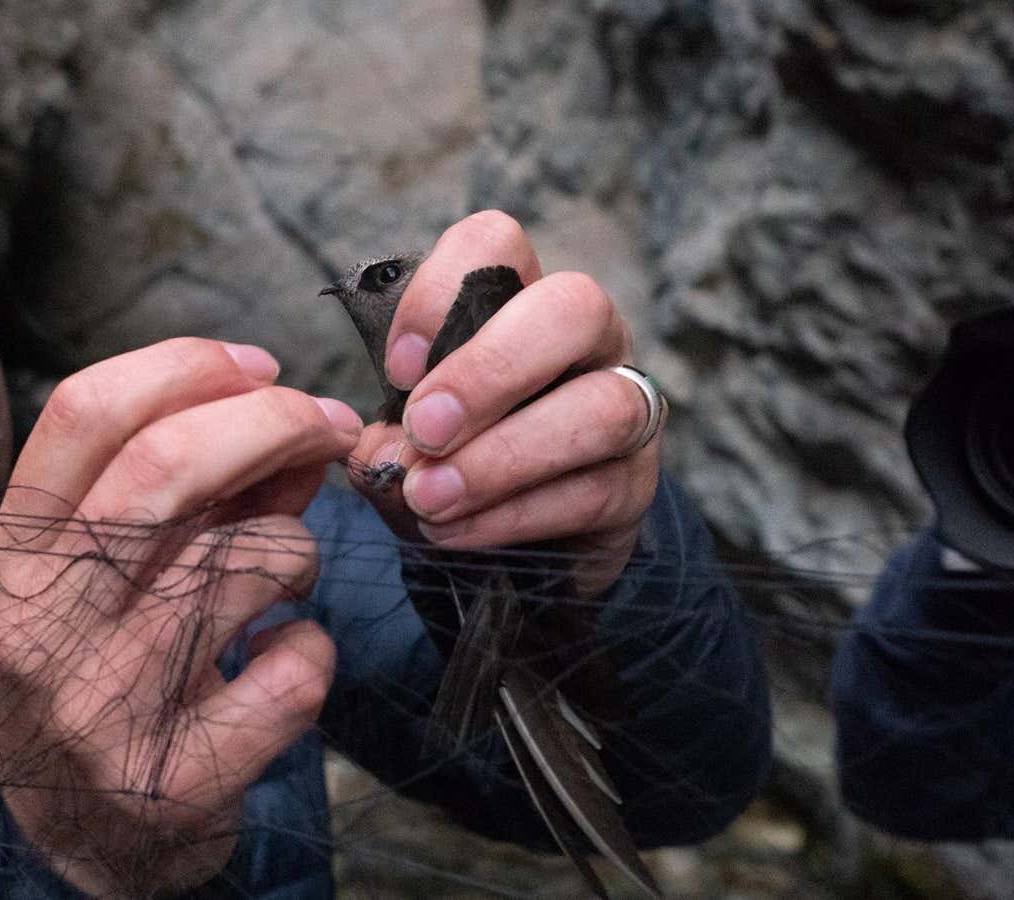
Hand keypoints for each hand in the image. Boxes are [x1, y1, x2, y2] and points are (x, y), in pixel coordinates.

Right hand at [0, 338, 359, 894]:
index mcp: (15, 558)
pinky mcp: (179, 778)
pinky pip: (295, 670)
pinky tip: (279, 662)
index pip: (86, 413)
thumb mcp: (111, 574)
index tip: (258, 369)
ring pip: (249, 561)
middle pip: (167, 466)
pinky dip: (311, 650)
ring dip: (297, 548)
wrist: (73, 844)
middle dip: (272, 422)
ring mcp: (107, 707)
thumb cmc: (99, 675)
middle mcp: (45, 626)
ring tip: (283, 576)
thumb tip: (295, 421)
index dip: (188, 367)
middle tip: (326, 426)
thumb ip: (194, 491)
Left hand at [350, 211, 660, 597]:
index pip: (496, 243)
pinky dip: (511, 515)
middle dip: (489, 371)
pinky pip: (591, 492)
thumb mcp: (403, 438)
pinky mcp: (634, 486)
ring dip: (504, 456)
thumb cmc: (449, 461)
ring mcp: (624, 406)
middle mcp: (586, 338)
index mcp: (516, 299)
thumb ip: (384, 436)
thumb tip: (379, 453)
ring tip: (430, 495)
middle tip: (423, 430)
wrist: (507, 550)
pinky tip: (453, 531)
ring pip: (600, 407)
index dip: (442, 290)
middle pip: (572, 307)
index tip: (396, 367)